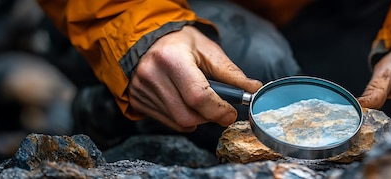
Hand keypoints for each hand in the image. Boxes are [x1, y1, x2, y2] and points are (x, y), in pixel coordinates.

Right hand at [129, 26, 261, 131]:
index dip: (218, 109)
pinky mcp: (137, 101)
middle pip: (188, 115)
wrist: (147, 41)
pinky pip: (168, 122)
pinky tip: (183, 101)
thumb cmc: (181, 43)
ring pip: (179, 122)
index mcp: (171, 58)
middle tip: (216, 107)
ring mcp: (141, 90)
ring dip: (197, 118)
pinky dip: (182, 118)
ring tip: (199, 100)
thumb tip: (253, 89)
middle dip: (209, 116)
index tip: (230, 112)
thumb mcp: (208, 50)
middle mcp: (152, 75)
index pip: (198, 96)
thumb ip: (231, 73)